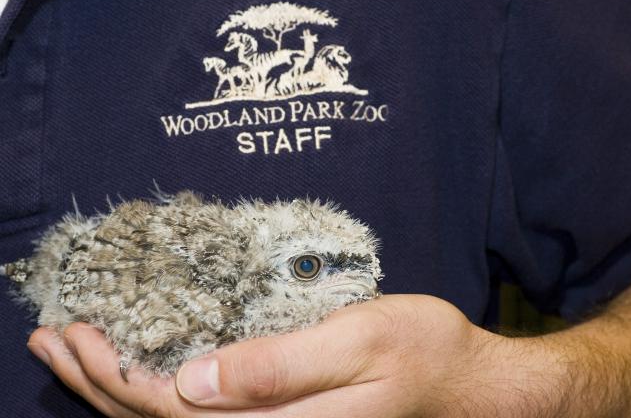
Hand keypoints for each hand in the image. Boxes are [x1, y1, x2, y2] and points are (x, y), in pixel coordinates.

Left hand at [27, 295, 568, 416]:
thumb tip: (196, 379)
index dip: (117, 375)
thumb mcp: (360, 340)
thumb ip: (281, 367)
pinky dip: (157, 388)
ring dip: (118, 388)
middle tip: (53, 335)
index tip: (78, 330)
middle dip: (99, 381)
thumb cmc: (423, 352)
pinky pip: (203, 412)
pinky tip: (141, 364)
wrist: (466, 387)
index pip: (174, 412)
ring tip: (75, 351)